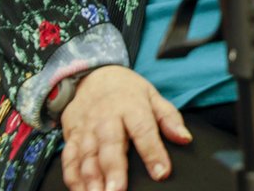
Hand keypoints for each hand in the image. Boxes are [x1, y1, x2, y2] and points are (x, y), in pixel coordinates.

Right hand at [59, 66, 190, 190]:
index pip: (144, 130)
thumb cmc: (126, 91)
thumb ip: (169, 118)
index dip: (153, 152)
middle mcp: (107, 119)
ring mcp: (87, 129)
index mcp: (131, 107)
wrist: (92, 75)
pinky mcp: (72, 137)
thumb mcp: (152, 96)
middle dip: (113, 170)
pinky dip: (72, 178)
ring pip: (87, 156)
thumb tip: (185, 138)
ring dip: (91, 179)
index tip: (161, 173)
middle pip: (110, 145)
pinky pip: (69, 159)